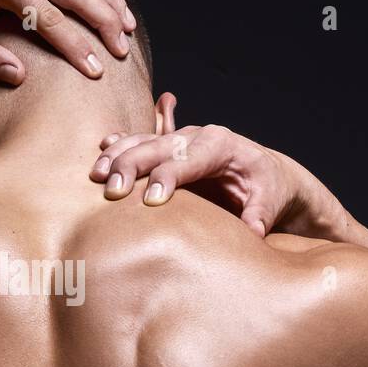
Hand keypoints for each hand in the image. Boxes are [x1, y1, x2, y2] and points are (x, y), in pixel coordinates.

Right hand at [90, 123, 343, 237]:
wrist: (266, 171)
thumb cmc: (267, 187)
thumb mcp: (271, 201)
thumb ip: (260, 214)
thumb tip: (253, 231)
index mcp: (222, 144)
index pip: (188, 159)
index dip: (168, 178)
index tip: (151, 200)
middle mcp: (198, 135)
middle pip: (158, 146)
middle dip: (133, 166)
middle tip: (113, 190)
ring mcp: (180, 138)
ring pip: (143, 141)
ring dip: (119, 157)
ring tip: (97, 175)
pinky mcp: (168, 146)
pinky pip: (139, 141)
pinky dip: (119, 147)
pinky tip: (101, 154)